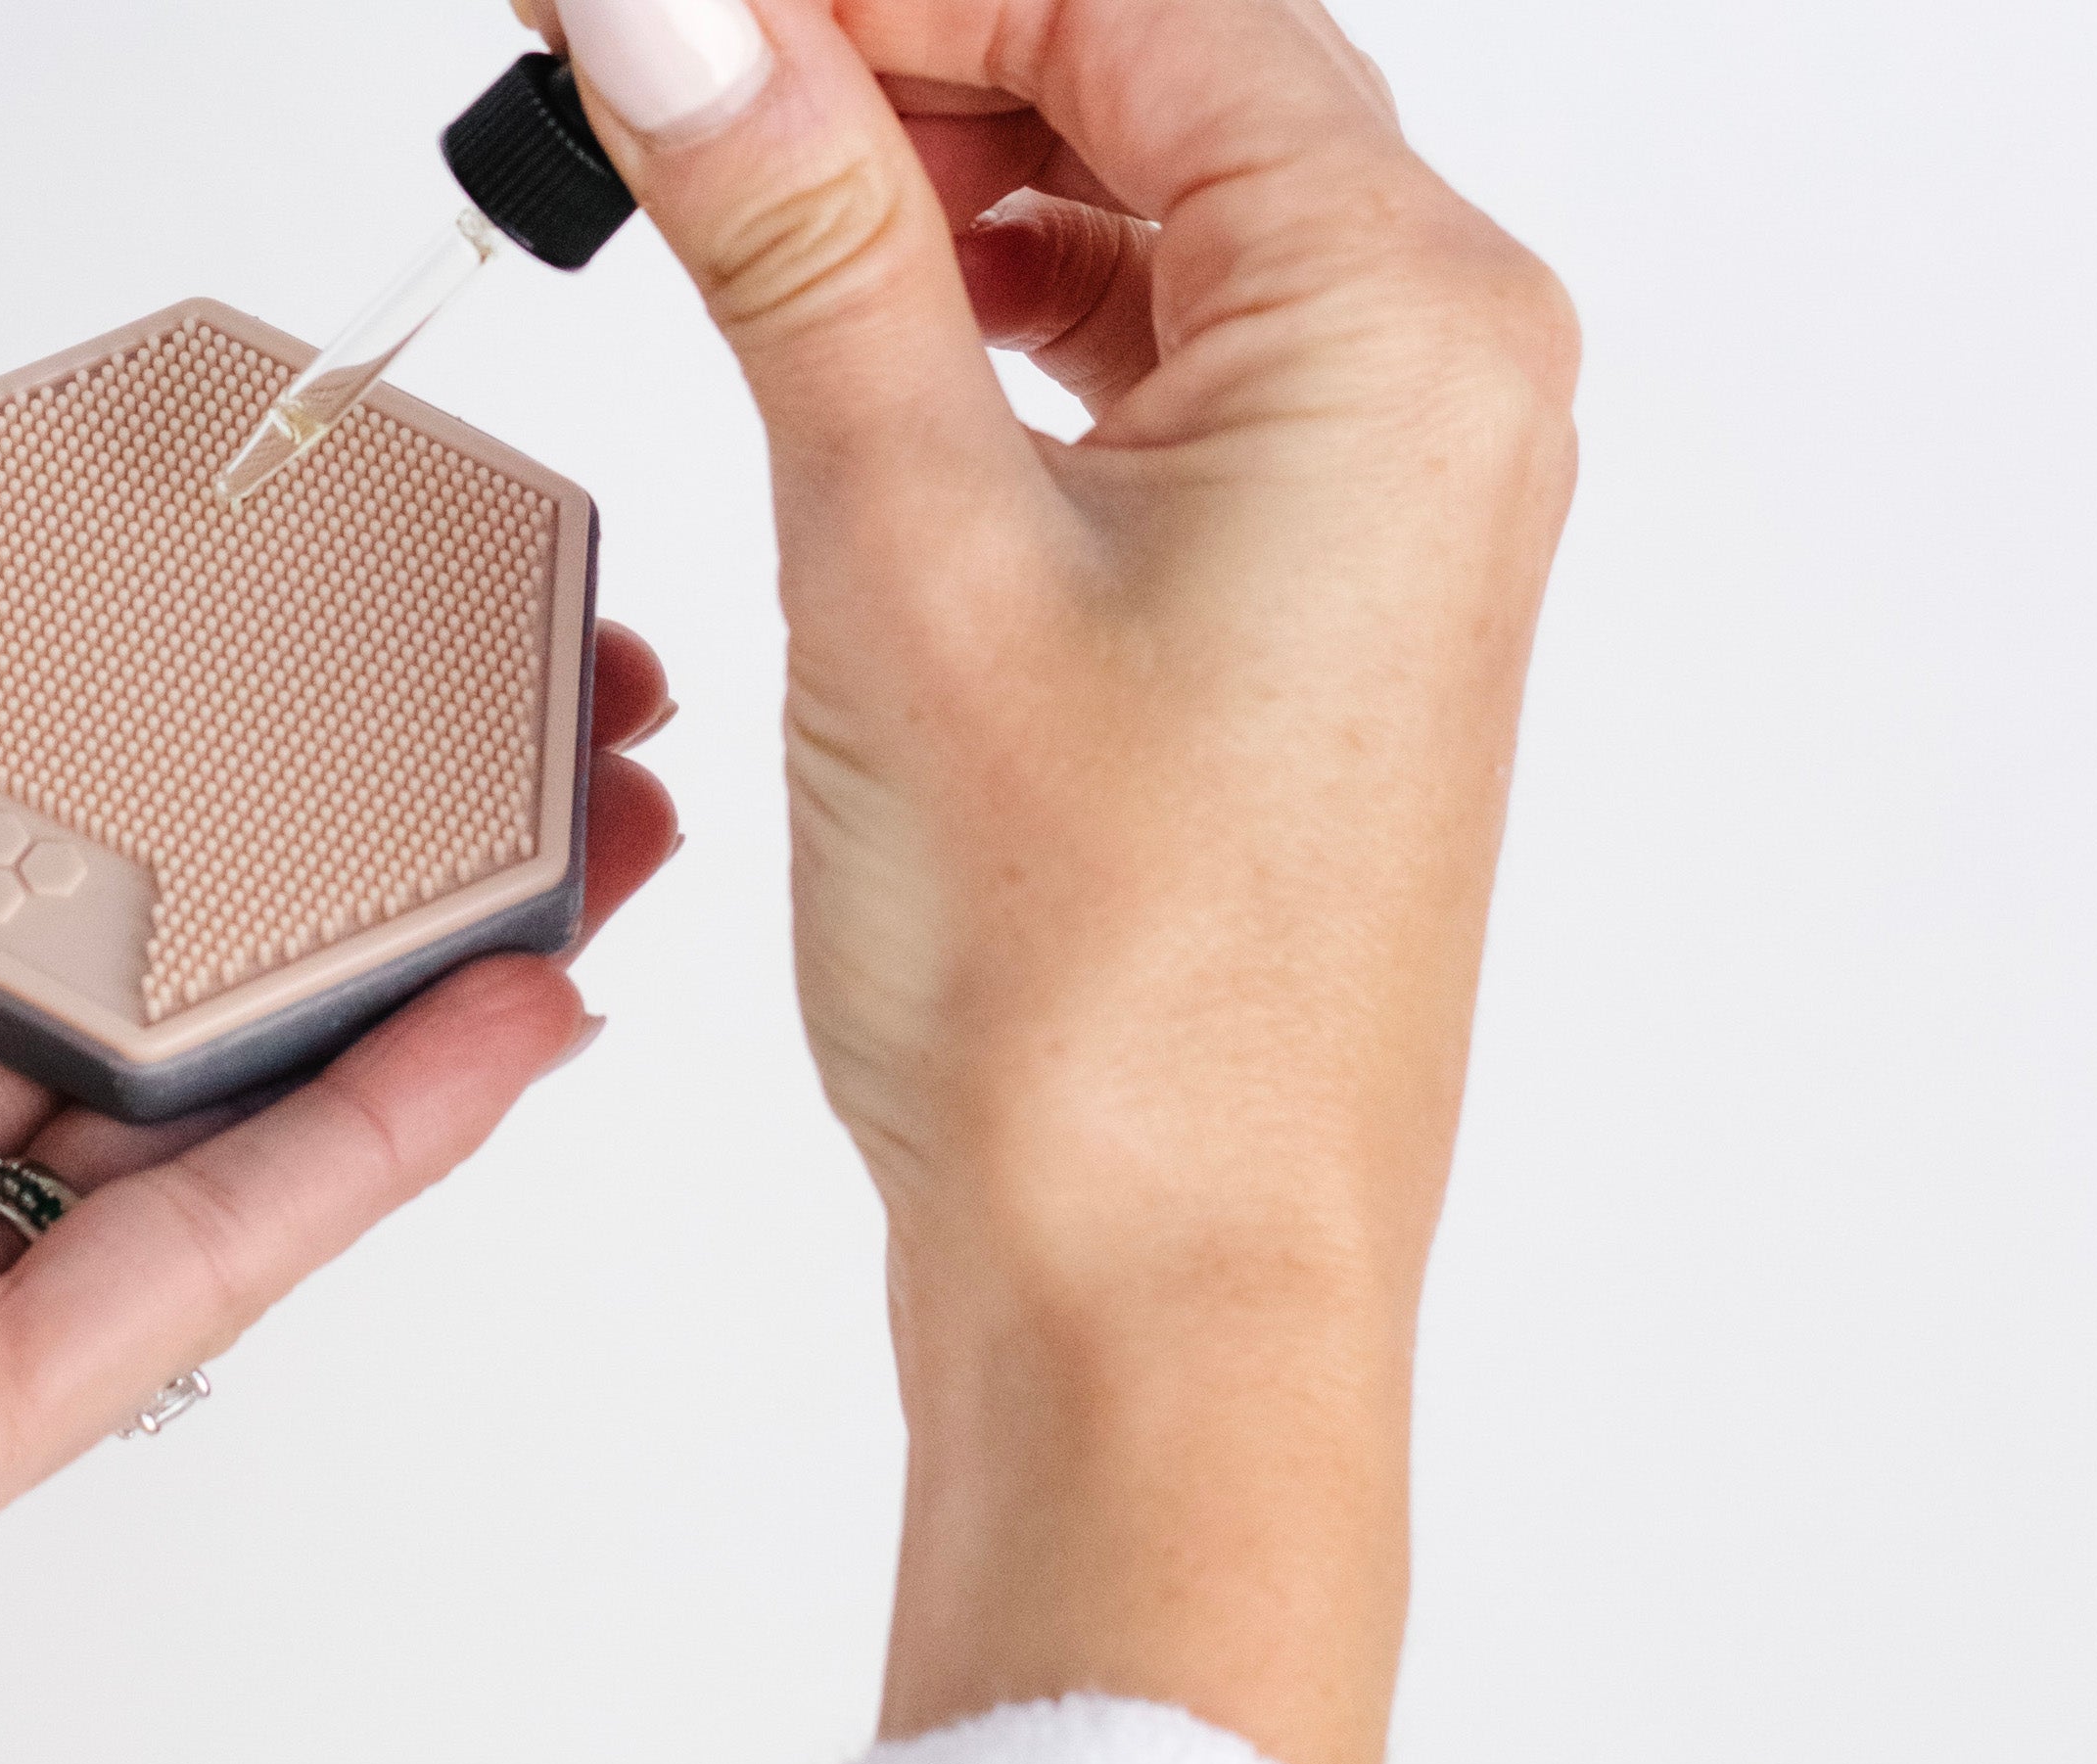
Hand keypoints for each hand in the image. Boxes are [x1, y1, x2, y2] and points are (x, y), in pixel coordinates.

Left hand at [0, 634, 679, 1763]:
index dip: (64, 718)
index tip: (210, 602)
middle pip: (75, 962)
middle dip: (266, 831)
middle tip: (452, 699)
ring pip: (174, 1099)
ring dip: (374, 965)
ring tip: (565, 822)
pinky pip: (186, 1267)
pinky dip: (355, 1146)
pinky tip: (501, 1014)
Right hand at [541, 0, 1575, 1763]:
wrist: (1167, 1302)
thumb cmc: (1107, 1001)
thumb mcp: (907, 551)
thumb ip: (800, 236)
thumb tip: (685, 8)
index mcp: (1404, 323)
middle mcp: (1434, 384)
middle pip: (1153, 81)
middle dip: (894, 48)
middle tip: (661, 66)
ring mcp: (1376, 500)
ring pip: (1145, 224)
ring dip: (934, 180)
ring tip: (717, 185)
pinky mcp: (1295, 606)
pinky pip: (1149, 373)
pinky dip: (991, 323)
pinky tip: (849, 330)